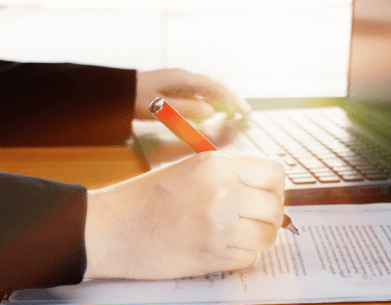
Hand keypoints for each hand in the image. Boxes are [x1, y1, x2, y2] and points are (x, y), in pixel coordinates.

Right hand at [84, 152, 284, 279]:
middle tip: (250, 219)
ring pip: (268, 235)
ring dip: (256, 237)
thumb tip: (268, 190)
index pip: (275, 174)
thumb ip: (230, 175)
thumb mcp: (190, 169)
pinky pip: (249, 258)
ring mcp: (219, 226)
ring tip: (236, 234)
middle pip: (275, 207)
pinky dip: (240, 256)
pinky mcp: (213, 257)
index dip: (273, 187)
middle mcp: (222, 192)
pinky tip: (219, 247)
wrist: (109, 230)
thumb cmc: (147, 198)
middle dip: (267, 215)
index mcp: (216, 165)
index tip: (264, 196)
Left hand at [134, 68, 251, 120]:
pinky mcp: (175, 89)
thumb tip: (211, 112)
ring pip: (208, 90)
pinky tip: (212, 112)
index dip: (232, 101)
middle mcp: (184, 78)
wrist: (116, 91)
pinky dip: (210, 103)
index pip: (215, 89)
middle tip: (245, 113)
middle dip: (231, 99)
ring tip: (233, 113)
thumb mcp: (160, 107)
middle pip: (215, 87)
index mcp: (183, 79)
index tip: (245, 112)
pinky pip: (198, 95)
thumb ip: (186, 110)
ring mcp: (179, 82)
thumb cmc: (135, 99)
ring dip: (222, 101)